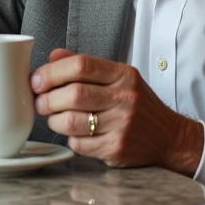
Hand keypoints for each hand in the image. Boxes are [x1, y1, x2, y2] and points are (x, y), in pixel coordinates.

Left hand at [31, 49, 203, 172]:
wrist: (168, 137)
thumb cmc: (137, 104)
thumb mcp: (119, 77)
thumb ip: (86, 65)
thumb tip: (53, 56)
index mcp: (123, 75)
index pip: (81, 65)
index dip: (52, 72)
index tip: (36, 80)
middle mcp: (125, 98)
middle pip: (73, 94)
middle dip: (46, 99)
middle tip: (38, 101)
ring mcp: (122, 125)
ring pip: (71, 121)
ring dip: (53, 120)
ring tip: (53, 117)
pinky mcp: (116, 148)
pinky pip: (79, 143)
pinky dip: (69, 138)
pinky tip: (74, 133)